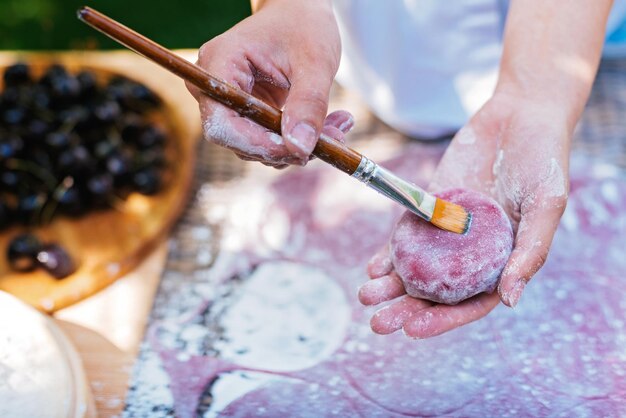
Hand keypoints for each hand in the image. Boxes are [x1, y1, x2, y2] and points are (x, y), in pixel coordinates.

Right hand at [187, 0, 346, 166]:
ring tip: (338, 126)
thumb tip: (300, 149)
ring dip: (298, 146)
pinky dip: (298, 140)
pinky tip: (329, 126)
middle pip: (237, 139)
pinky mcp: (245, 114)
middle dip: (286, 148)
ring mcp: (227, 103)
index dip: (257, 144)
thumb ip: (309, 104)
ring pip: (255, 146)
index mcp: (220, 63)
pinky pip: (267, 140)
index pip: (222, 123)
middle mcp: (213, 86)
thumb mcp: (315, 62)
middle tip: (334, 139)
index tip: (299, 151)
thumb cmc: (304, 26)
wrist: (299, 14)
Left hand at [359, 92, 570, 337]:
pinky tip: (372, 267)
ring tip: (367, 298)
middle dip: (407, 309)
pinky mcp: (430, 205)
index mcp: (502, 260)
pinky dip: (389, 252)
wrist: (520, 114)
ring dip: (391, 285)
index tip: (413, 329)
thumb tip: (509, 300)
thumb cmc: (544, 161)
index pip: (470, 303)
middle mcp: (472, 252)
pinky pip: (407, 234)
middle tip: (378, 323)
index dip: (443, 319)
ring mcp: (448, 230)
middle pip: (437, 291)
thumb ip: (531, 250)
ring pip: (416, 266)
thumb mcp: (547, 205)